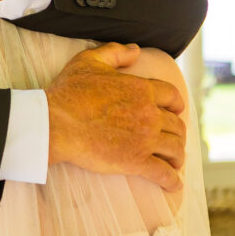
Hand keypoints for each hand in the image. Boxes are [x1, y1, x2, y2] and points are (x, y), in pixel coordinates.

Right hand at [46, 42, 186, 190]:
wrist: (56, 123)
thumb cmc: (69, 91)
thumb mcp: (90, 60)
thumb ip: (115, 52)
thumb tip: (136, 50)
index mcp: (142, 89)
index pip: (172, 96)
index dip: (176, 104)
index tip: (176, 110)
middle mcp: (149, 114)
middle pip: (177, 125)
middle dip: (178, 132)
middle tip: (173, 138)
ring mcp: (145, 139)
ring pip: (175, 148)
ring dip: (178, 155)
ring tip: (175, 161)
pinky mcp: (135, 162)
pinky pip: (162, 173)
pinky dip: (172, 180)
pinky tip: (174, 185)